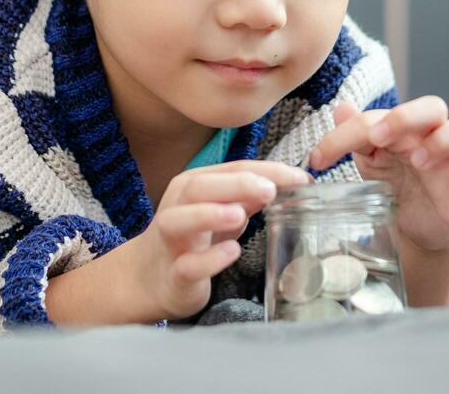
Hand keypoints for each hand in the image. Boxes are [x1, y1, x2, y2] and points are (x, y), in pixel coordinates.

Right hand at [130, 160, 312, 320]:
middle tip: (271, 190)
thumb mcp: (220, 212)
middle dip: (237, 184)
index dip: (267, 171)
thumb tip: (284, 183)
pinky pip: (187, 265)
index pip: (232, 169)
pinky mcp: (173, 274)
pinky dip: (209, 258)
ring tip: (240, 214)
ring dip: (211, 214)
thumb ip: (246, 197)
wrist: (148, 279)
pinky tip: (232, 253)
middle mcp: (178, 207)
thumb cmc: (192, 239)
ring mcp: (171, 241)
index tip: (301, 178)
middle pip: (201, 186)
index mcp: (194, 186)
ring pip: (181, 220)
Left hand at [306, 96, 448, 251]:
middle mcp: (431, 135)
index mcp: (402, 127)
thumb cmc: (392, 185)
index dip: (349, 131)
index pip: (380, 114)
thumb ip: (355, 135)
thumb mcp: (369, 162)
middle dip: (405, 117)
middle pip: (432, 106)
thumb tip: (342, 107)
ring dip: (443, 139)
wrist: (415, 227)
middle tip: (379, 138)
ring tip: (419, 162)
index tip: (318, 158)